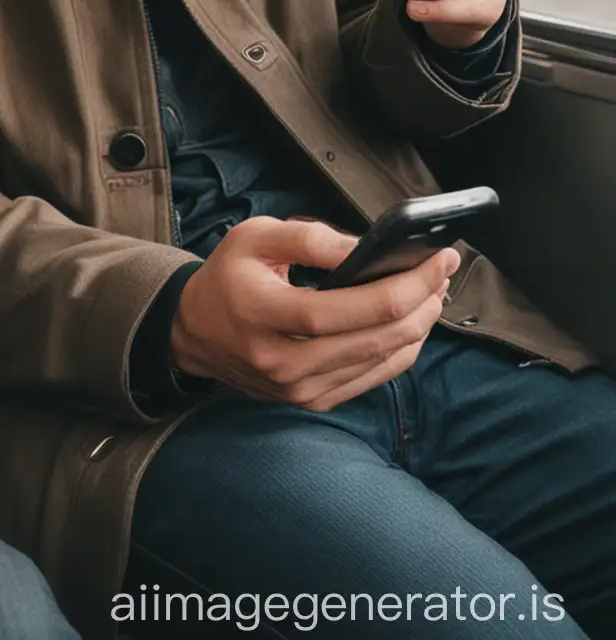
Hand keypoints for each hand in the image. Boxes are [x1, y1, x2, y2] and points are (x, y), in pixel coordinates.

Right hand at [170, 217, 457, 412]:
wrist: (195, 333)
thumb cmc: (227, 278)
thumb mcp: (253, 237)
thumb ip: (308, 238)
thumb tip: (365, 248)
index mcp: (266, 314)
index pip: (355, 308)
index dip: (407, 283)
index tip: (437, 257)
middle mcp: (286, 361)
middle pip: (380, 337)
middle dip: (423, 301)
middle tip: (443, 271)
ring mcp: (301, 389)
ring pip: (385, 360)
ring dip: (419, 325)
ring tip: (432, 293)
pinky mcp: (313, 401)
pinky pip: (374, 378)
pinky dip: (401, 349)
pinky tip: (410, 324)